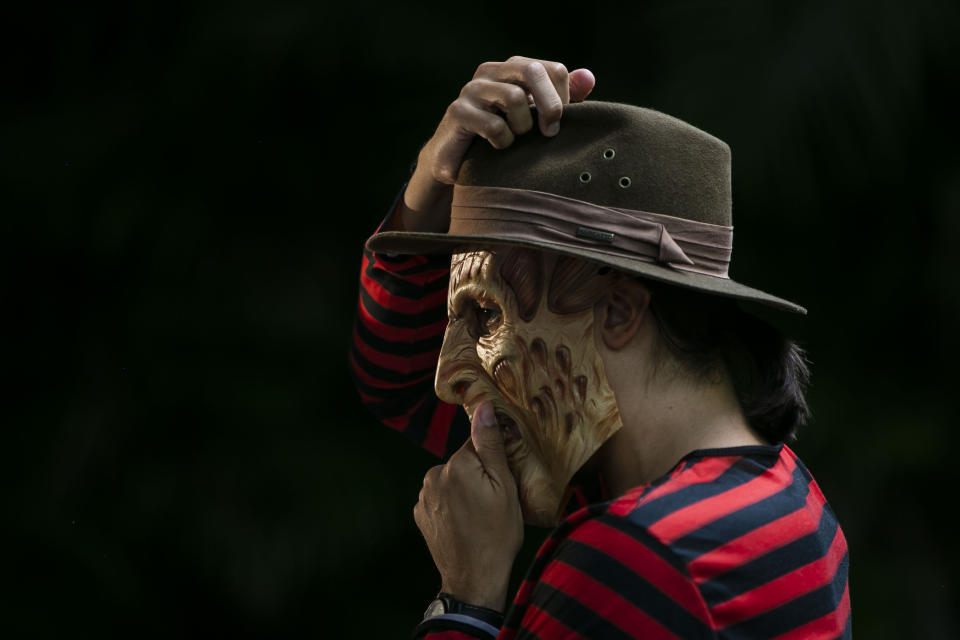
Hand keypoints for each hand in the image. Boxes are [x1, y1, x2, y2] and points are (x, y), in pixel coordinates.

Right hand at [390, 56, 595, 231]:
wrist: (458, 160)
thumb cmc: (502, 136)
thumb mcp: (534, 117)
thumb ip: (561, 98)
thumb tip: (589, 77)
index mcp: (513, 68)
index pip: (552, 69)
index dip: (563, 97)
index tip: (560, 123)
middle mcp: (491, 71)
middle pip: (532, 70)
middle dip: (549, 104)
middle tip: (550, 132)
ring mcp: (472, 89)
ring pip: (512, 96)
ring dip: (523, 126)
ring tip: (517, 140)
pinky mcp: (458, 112)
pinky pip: (493, 124)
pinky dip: (503, 141)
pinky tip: (500, 148)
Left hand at [413, 401, 523, 612]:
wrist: (473, 579)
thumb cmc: (496, 534)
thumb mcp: (504, 487)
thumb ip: (491, 445)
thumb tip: (483, 406)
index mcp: (457, 464)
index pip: (477, 445)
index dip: (492, 460)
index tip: (502, 478)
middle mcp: (434, 475)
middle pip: (462, 463)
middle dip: (477, 476)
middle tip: (493, 502)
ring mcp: (423, 496)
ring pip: (450, 480)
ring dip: (463, 491)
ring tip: (479, 516)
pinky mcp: (420, 514)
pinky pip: (440, 498)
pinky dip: (451, 505)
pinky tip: (464, 523)